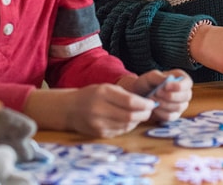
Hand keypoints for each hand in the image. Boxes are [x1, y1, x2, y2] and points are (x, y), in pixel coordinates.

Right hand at [24, 84, 156, 137]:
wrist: (70, 109)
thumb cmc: (92, 95)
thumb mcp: (107, 88)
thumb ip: (125, 94)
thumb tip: (146, 102)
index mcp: (103, 94)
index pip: (130, 102)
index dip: (144, 104)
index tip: (152, 102)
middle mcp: (100, 110)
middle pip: (129, 116)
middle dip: (144, 114)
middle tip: (150, 110)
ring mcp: (98, 124)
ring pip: (126, 125)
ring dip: (138, 120)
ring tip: (141, 114)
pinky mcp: (99, 134)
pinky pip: (120, 132)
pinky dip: (128, 126)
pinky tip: (130, 120)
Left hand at [123, 69, 192, 121]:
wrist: (139, 97)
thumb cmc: (147, 84)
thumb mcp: (150, 77)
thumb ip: (159, 77)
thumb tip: (169, 79)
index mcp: (181, 78)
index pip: (188, 83)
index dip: (179, 86)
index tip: (166, 86)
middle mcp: (184, 92)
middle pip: (186, 96)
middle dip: (170, 96)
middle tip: (156, 93)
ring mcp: (181, 104)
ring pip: (179, 107)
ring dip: (164, 104)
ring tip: (153, 99)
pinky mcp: (174, 115)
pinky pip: (172, 117)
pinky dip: (161, 113)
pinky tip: (154, 108)